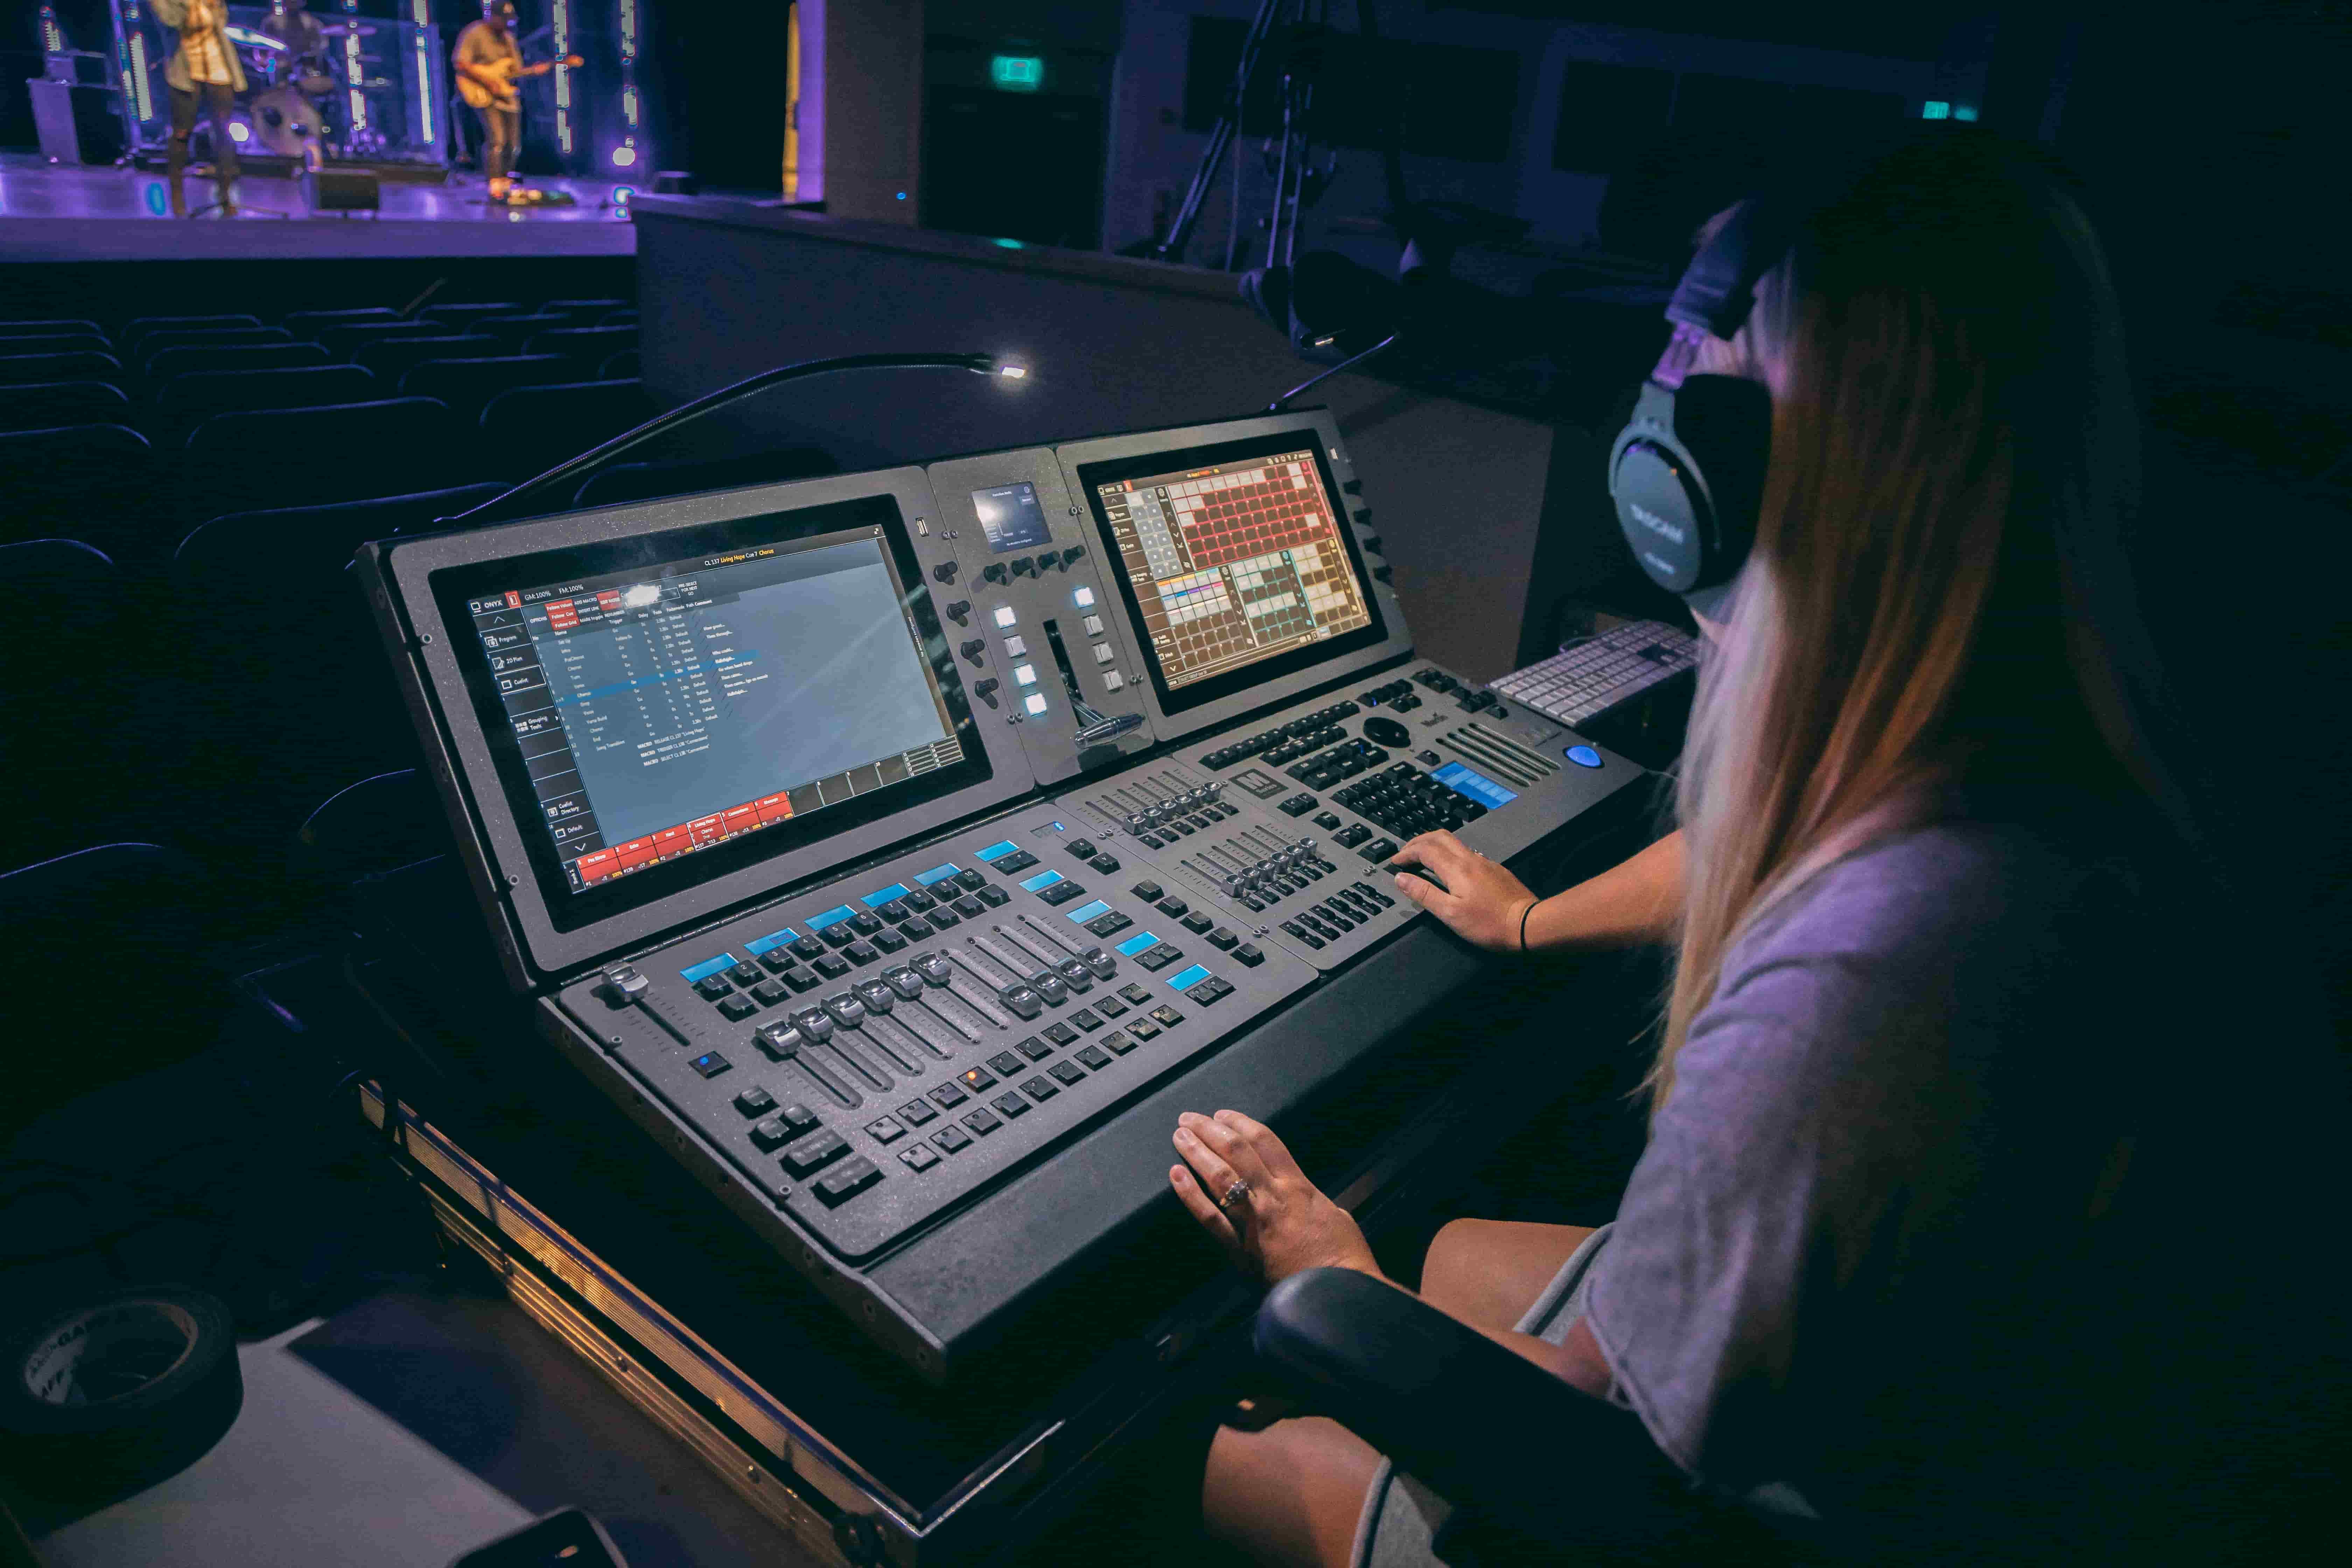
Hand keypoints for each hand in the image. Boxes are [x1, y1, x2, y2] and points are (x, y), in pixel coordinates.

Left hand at [1170, 1110, 1379, 1285]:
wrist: (1336, 1293)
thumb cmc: (1343, 1258)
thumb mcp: (1336, 1215)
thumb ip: (1312, 1200)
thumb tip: (1305, 1196)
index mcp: (1298, 1186)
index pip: (1265, 1141)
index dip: (1241, 1123)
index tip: (1223, 1115)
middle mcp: (1273, 1197)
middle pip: (1237, 1151)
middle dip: (1210, 1130)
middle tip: (1190, 1118)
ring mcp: (1253, 1222)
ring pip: (1219, 1177)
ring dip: (1196, 1152)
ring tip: (1179, 1136)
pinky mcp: (1240, 1250)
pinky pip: (1209, 1218)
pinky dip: (1190, 1195)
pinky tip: (1176, 1176)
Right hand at [1389, 831, 1538, 951]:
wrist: (1528, 925)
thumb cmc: (1489, 924)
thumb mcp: (1450, 914)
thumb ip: (1424, 893)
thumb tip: (1401, 878)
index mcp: (1456, 868)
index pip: (1425, 849)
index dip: (1406, 853)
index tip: (1395, 861)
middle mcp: (1471, 859)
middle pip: (1440, 837)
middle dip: (1419, 841)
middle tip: (1406, 852)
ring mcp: (1485, 863)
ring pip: (1455, 843)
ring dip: (1434, 844)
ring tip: (1423, 857)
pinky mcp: (1495, 870)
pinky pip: (1468, 853)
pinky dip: (1450, 854)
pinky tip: (1450, 869)